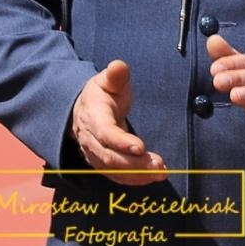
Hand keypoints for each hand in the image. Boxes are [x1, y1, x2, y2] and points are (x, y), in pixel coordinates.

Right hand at [70, 60, 167, 184]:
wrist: (83, 109)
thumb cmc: (102, 93)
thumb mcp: (108, 80)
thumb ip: (116, 75)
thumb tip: (118, 66)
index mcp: (92, 116)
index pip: (105, 133)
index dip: (121, 142)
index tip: (141, 147)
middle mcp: (90, 138)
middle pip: (109, 156)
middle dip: (133, 164)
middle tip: (159, 165)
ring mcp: (93, 153)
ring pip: (112, 169)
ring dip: (136, 174)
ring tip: (161, 173)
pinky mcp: (100, 162)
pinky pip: (114, 175)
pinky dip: (132, 179)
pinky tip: (151, 178)